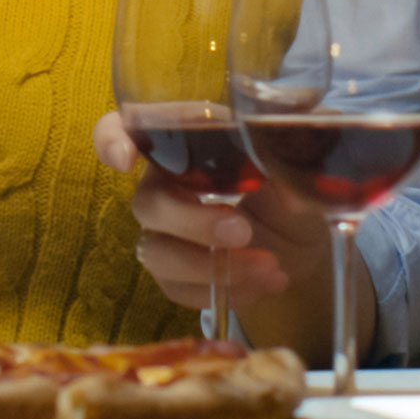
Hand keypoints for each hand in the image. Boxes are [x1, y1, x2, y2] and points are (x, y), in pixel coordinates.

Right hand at [89, 110, 348, 359]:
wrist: (308, 239)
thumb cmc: (293, 182)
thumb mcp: (301, 159)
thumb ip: (294, 154)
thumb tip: (291, 179)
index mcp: (188, 139)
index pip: (128, 126)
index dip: (112, 139)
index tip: (124, 160)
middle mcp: (167, 184)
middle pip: (147, 203)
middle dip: (191, 222)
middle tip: (242, 232)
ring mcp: (168, 233)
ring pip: (157, 253)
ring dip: (210, 267)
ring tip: (268, 267)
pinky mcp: (178, 275)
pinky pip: (179, 290)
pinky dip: (223, 292)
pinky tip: (265, 284)